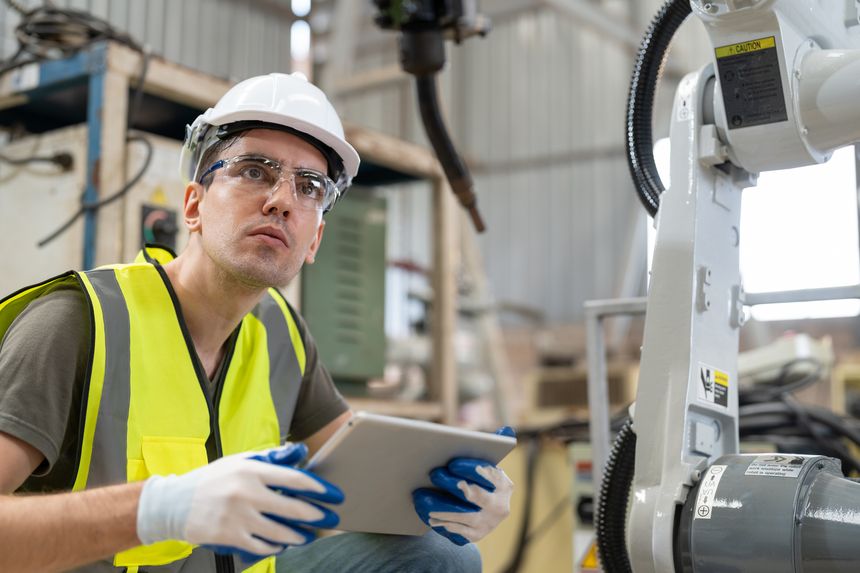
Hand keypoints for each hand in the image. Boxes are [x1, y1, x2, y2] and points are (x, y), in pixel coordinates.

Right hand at [137, 443, 343, 560]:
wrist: (173, 503)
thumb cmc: (214, 479)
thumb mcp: (241, 461)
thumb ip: (272, 458)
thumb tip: (301, 452)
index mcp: (251, 470)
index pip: (293, 478)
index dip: (317, 488)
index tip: (333, 494)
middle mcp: (246, 493)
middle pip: (292, 508)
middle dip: (317, 515)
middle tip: (331, 518)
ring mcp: (237, 517)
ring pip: (279, 532)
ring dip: (300, 536)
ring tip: (310, 535)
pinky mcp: (228, 536)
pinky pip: (261, 545)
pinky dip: (276, 547)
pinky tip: (283, 544)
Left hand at [412, 427, 514, 544]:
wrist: (481, 511)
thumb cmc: (477, 479)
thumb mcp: (485, 463)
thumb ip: (492, 445)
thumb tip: (507, 429)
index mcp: (504, 484)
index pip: (489, 475)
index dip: (471, 469)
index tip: (452, 463)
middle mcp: (500, 506)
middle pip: (475, 496)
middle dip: (453, 484)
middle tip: (433, 474)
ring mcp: (488, 524)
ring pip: (463, 516)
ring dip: (440, 505)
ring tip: (421, 496)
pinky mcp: (475, 536)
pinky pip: (455, 531)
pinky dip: (440, 522)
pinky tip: (425, 513)